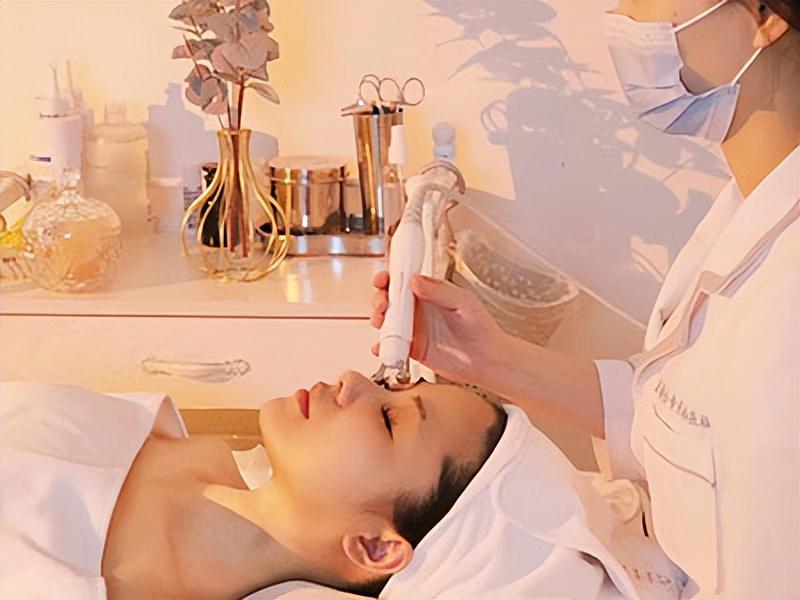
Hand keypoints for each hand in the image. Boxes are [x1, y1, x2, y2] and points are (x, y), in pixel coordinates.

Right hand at [370, 271, 505, 385]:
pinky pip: (392, 347)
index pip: (402, 281)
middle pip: (388, 300)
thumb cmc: (481, 327)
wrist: (488, 359)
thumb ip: (438, 290)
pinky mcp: (413, 350)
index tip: (382, 280)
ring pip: (386, 322)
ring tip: (381, 323)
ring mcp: (414, 330)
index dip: (388, 278)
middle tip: (382, 305)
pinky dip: (383, 347)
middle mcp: (418, 310)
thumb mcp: (462, 301)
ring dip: (378, 320)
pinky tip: (383, 347)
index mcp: (428, 293)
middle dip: (379, 300)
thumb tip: (414, 280)